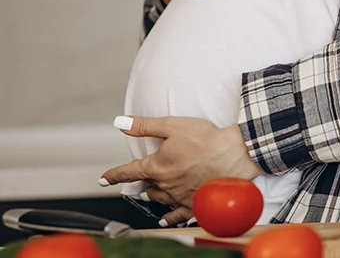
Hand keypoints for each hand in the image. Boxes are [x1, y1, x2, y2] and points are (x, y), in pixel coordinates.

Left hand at [100, 116, 262, 211]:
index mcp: (157, 166)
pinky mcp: (195, 203)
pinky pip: (178, 215)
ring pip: (159, 199)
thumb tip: (120, 123)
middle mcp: (165, 185)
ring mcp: (180, 196)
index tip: (103, 179)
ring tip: (148, 195)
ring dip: (152, 196)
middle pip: (145, 186)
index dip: (113, 175)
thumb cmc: (206, 139)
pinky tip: (165, 220)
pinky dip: (169, 217)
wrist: (235, 155)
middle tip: (137, 182)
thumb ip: (144, 126)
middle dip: (140, 183)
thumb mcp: (172, 125)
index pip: (128, 172)